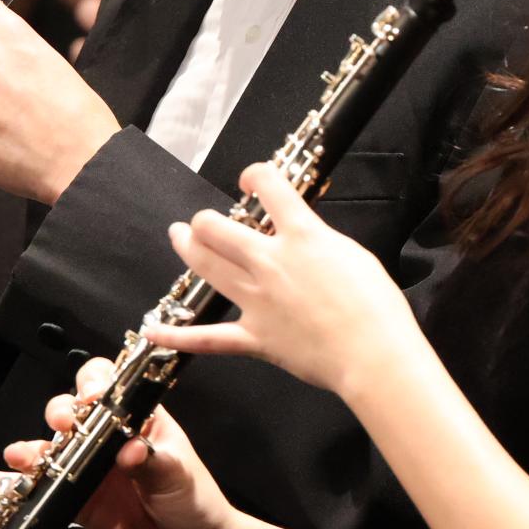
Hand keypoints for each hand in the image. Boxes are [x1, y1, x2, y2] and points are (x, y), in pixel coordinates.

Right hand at [0, 359, 238, 528]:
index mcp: (138, 418)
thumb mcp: (178, 474)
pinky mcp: (71, 499)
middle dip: (60, 411)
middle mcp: (106, 436)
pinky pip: (32, 486)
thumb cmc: (192, 501)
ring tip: (23, 455)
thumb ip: (153, 460)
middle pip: (71, 410)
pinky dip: (2, 481)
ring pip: (48, 446)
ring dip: (31, 446)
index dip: (95, 382)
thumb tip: (131, 450)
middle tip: (63, 424)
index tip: (91, 396)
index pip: (111, 385)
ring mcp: (85, 467)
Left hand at [141, 164, 422, 400]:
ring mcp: (257, 300)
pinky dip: (177, 337)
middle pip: (218, 227)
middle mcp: (270, 261)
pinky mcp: (254, 338)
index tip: (251, 181)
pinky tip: (152, 331)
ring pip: (206, 266)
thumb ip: (319, 241)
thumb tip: (303, 237)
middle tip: (204, 220)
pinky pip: (208, 338)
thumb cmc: (375, 304)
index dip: (255, 175)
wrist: (373, 353)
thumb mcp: (352, 253)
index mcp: (302, 235)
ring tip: (178, 235)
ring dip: (187, 247)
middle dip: (206, 219)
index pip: (269, 186)